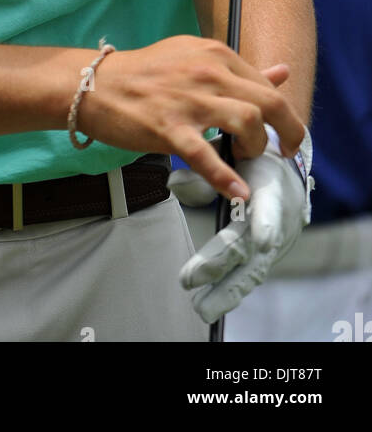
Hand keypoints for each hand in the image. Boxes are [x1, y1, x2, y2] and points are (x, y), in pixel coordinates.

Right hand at [75, 37, 305, 199]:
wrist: (95, 84)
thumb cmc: (145, 73)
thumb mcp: (193, 57)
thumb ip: (237, 69)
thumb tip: (282, 72)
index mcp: (214, 53)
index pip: (265, 84)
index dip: (281, 113)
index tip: (280, 131)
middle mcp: (207, 72)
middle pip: (269, 103)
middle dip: (289, 132)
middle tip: (286, 151)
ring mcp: (189, 101)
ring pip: (247, 122)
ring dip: (257, 147)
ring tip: (248, 157)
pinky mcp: (169, 128)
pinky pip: (205, 156)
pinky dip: (226, 177)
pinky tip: (237, 191)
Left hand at [171, 125, 313, 322]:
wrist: (288, 172)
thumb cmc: (253, 160)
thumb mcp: (232, 152)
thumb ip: (206, 170)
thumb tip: (174, 184)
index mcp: (270, 189)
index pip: (269, 207)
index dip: (267, 223)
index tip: (261, 240)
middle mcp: (277, 221)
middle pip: (249, 245)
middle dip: (220, 264)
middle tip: (190, 279)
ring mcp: (276, 242)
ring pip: (252, 269)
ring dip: (227, 290)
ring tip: (203, 308)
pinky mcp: (269, 255)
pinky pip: (252, 273)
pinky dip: (235, 289)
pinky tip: (216, 304)